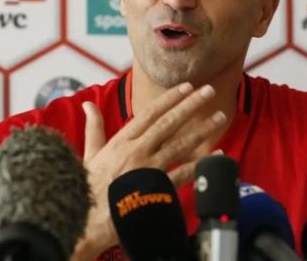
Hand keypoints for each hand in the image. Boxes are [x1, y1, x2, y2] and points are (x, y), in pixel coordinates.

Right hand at [74, 82, 226, 256]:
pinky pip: (184, 174)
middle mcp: (137, 150)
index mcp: (121, 141)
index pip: (149, 113)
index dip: (170, 98)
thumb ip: (94, 128)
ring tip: (220, 117)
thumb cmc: (87, 188)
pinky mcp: (157, 189)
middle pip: (169, 123)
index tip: (186, 86)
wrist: (87, 221)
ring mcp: (149, 169)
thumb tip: (88, 105)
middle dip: (191, 105)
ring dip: (202, 129)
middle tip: (208, 91)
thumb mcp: (89, 154)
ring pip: (181, 144)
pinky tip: (217, 155)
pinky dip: (202, 163)